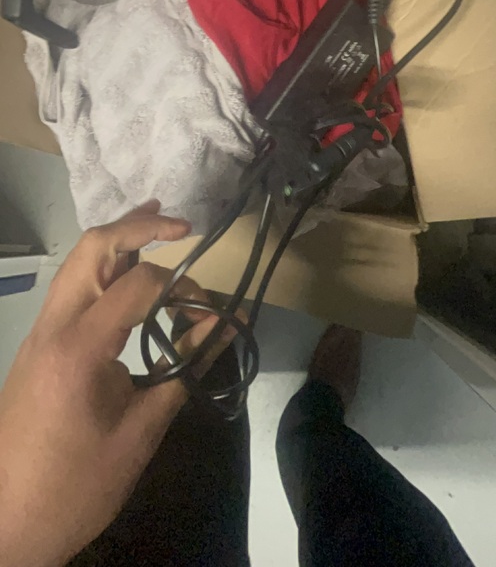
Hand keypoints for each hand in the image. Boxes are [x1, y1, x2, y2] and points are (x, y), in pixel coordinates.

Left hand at [0, 202, 234, 566]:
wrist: (8, 523)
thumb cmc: (79, 484)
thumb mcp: (142, 430)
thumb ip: (183, 368)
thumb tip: (223, 324)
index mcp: (78, 347)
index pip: (137, 284)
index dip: (180, 286)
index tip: (208, 310)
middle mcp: (53, 326)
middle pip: (92, 249)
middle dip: (138, 226)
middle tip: (183, 225)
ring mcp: (39, 333)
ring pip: (76, 262)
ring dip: (117, 239)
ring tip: (158, 223)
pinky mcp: (37, 345)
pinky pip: (71, 287)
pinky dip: (101, 267)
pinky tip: (126, 272)